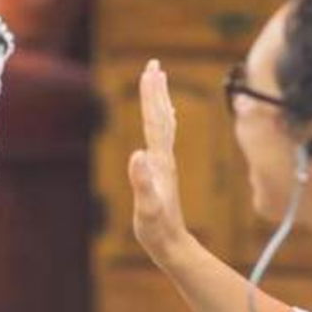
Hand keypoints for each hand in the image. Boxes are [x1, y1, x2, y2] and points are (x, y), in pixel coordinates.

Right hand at [130, 60, 189, 265]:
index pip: (154, 121)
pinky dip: (163, 122)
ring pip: (164, 125)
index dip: (151, 96)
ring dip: (160, 102)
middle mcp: (164, 158)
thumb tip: (137, 154)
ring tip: (158, 82)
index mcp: (159, 161)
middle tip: (154, 65)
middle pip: (161, 117)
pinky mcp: (164, 173)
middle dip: (156, 90)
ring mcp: (166, 165)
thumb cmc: (157, 230)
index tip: (150, 71)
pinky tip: (165, 119)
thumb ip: (143, 183)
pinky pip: (164, 139)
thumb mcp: (146, 208)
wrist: (174, 246)